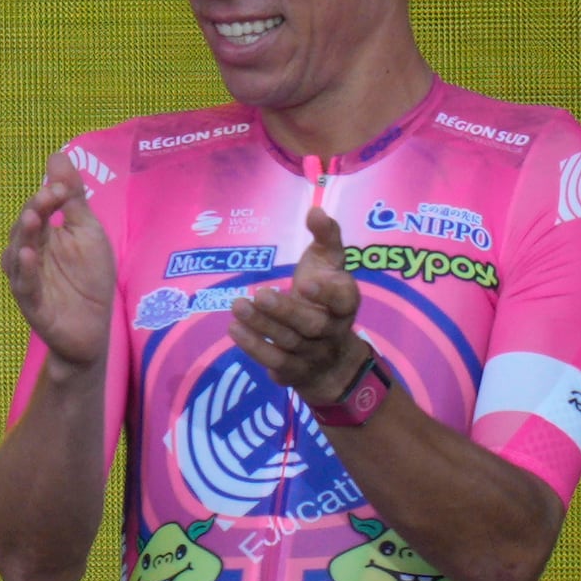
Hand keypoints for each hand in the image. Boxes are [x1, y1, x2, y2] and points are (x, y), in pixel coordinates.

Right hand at [0, 160, 115, 367]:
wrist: (93, 329)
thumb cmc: (89, 279)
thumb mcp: (88, 232)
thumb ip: (74, 198)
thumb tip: (57, 154)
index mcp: (43, 234)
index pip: (39, 208)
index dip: (48, 196)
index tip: (63, 187)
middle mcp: (29, 253)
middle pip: (25, 227)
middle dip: (35, 210)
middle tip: (49, 195)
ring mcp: (28, 278)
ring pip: (17, 254)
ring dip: (24, 235)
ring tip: (33, 218)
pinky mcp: (32, 304)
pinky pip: (24, 286)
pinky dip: (24, 271)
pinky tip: (29, 256)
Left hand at [227, 203, 372, 400]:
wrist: (331, 354)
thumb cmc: (325, 297)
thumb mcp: (330, 264)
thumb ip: (326, 237)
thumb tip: (315, 209)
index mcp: (346, 304)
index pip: (343, 301)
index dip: (326, 295)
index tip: (305, 282)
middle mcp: (333, 332)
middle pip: (311, 326)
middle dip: (285, 312)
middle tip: (260, 294)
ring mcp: (314, 355)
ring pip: (289, 344)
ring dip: (262, 327)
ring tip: (238, 306)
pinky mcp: (294, 371)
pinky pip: (275, 363)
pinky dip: (254, 347)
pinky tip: (234, 328)